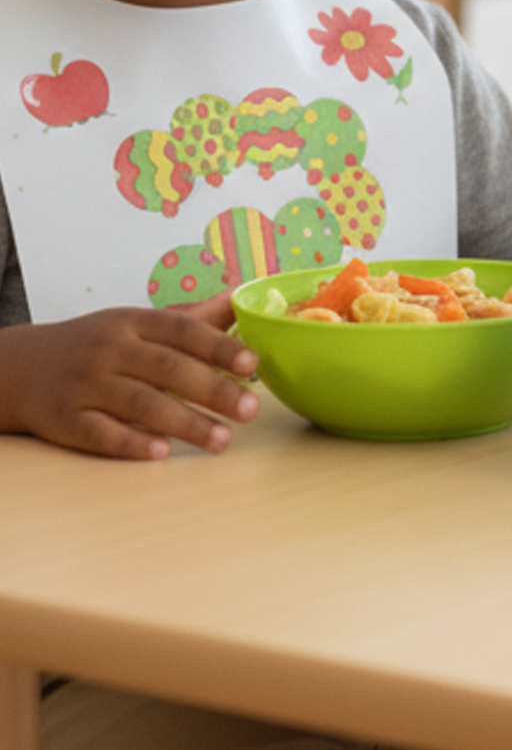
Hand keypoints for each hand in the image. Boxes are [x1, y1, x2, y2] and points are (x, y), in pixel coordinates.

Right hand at [1, 295, 258, 458]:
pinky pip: (101, 433)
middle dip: (213, 390)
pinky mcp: (64, 420)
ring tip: (222, 439)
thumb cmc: (93, 345)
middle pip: (167, 368)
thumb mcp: (136, 323)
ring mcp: (85, 386)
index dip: (219, 346)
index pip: (182, 331)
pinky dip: (132, 442)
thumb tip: (240, 298)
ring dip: (185, 423)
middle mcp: (109, 350)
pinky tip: (162, 451)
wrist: (20, 368)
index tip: (252, 363)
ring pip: (140, 403)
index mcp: (132, 323)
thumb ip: (189, 318)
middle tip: (251, 408)